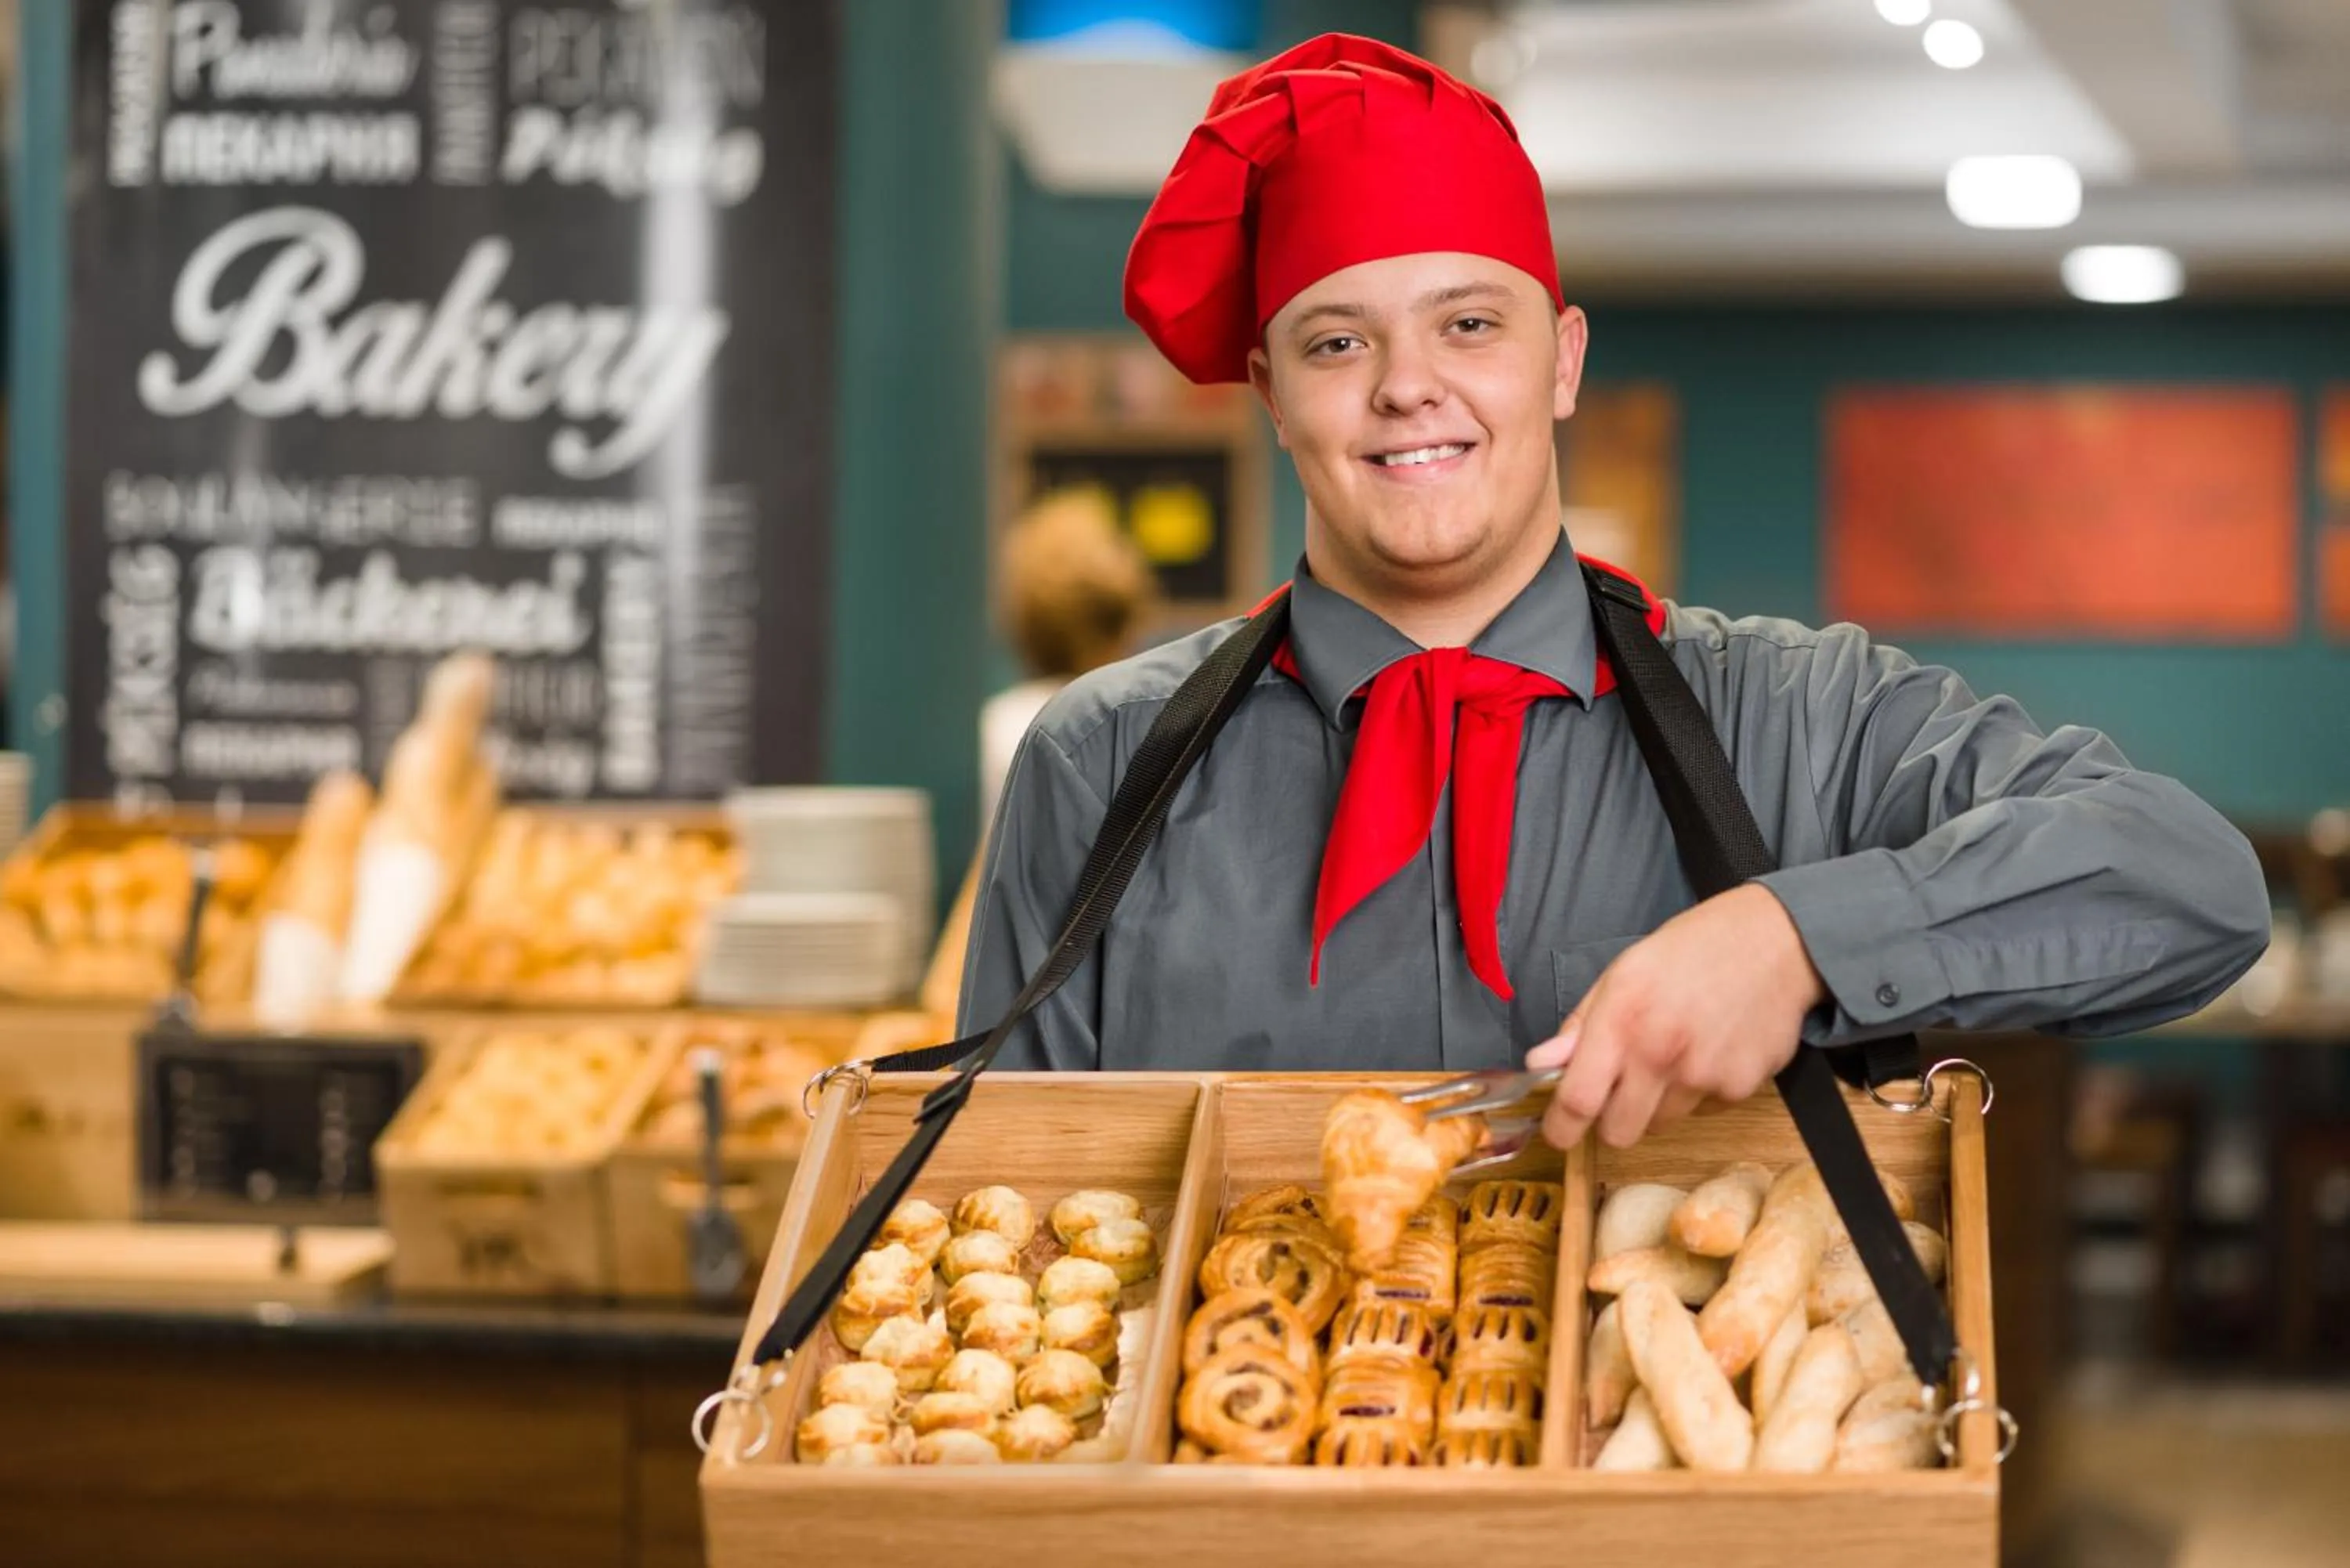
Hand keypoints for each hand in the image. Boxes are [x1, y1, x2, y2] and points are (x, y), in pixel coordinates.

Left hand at [1526, 884, 1826, 1149]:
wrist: (1776, 941)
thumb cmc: (1692, 950)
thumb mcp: (1623, 972)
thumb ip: (1581, 1025)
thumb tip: (1541, 1064)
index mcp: (1623, 1019)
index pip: (1578, 1100)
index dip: (1560, 1127)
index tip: (1557, 1132)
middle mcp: (1661, 1052)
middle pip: (1619, 1132)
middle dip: (1612, 1120)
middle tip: (1622, 1090)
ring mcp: (1704, 1075)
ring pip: (1663, 1122)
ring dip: (1659, 1102)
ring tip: (1677, 1052)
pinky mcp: (1741, 1087)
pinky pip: (1705, 1110)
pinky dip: (1701, 1091)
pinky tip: (1712, 1049)